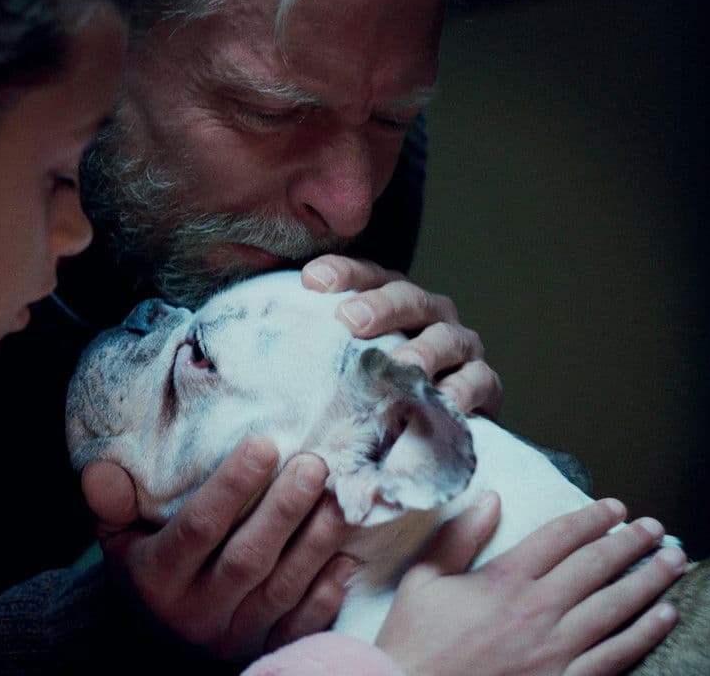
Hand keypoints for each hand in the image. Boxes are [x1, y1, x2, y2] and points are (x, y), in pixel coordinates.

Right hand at [82, 437, 356, 661]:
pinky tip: (347, 555)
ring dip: (317, 542)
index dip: (232, 486)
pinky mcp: (264, 651)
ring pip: (283, 589)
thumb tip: (102, 470)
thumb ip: (110, 502)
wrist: (150, 642)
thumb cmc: (139, 569)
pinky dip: (328, 593)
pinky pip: (302, 626)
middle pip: (248, 558)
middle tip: (315, 464)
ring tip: (341, 497)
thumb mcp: (114, 536)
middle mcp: (196, 612)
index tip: (264, 444)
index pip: (199, 527)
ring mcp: (234, 637)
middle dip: (285, 509)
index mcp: (157, 578)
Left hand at [301, 254, 501, 417]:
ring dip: (423, 351)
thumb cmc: (369, 393)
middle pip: (408, 299)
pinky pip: (479, 382)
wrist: (425, 434)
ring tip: (402, 366)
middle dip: (380, 306)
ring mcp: (459, 349)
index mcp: (390, 301)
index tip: (311, 281)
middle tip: (349, 321)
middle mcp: (428, 316)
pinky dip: (463, 391)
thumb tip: (225, 356)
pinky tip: (443, 402)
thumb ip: (299, 352)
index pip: (366, 276)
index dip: (342, 274)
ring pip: (447, 337)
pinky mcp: (484, 385)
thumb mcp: (332, 368)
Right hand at [377, 496, 683, 675]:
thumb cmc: (415, 640)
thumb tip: (491, 499)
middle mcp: (537, 609)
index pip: (559, 537)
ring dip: (648, 578)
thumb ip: (458, 537)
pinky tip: (664, 614)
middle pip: (596, 565)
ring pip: (615, 605)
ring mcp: (555, 647)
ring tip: (671, 559)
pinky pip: (616, 653)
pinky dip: (644, 632)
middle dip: (630, 541)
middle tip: (653, 527)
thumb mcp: (423, 580)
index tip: (614, 507)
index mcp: (503, 580)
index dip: (591, 517)